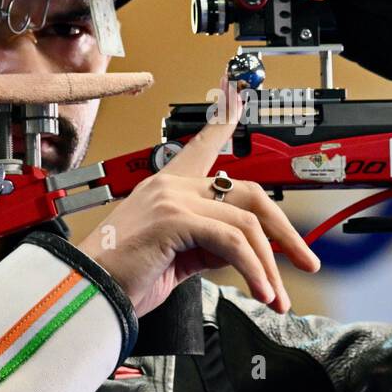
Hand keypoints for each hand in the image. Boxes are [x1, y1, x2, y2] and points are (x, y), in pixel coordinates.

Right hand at [77, 77, 321, 317]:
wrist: (87, 293)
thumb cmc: (124, 278)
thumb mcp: (177, 257)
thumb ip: (209, 245)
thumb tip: (244, 251)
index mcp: (168, 186)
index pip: (202, 145)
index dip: (224, 120)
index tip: (237, 94)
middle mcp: (172, 184)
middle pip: (249, 193)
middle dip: (283, 231)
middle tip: (304, 262)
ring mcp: (173, 198)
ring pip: (246, 222)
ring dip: (269, 264)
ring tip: (276, 297)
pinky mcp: (174, 220)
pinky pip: (232, 242)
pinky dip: (254, 269)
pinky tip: (260, 291)